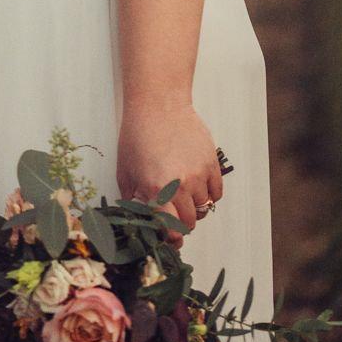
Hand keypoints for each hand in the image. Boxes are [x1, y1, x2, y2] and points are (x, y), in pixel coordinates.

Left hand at [116, 102, 223, 246]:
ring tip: (182, 192)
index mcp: (157, 190)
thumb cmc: (138, 135)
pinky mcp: (211, 162)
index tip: (167, 235)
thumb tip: (141, 221)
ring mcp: (198, 174)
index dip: (170, 237)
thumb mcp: (125, 172)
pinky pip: (216, 193)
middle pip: (189, 223)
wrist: (158, 104)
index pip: (171, 231)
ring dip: (194, 206)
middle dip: (181, 223)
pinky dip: (209, 194)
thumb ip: (134, 201)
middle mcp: (180, 185)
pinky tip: (196, 185)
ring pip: (203, 208)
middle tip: (173, 213)